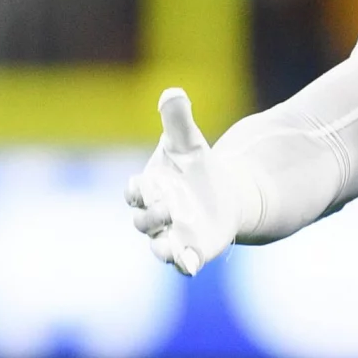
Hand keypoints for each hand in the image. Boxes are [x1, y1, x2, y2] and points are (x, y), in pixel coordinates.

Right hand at [123, 88, 245, 275]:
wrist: (225, 193)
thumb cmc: (197, 167)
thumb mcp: (189, 141)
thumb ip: (178, 119)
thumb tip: (173, 91)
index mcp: (148, 189)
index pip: (133, 192)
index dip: (136, 190)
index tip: (145, 184)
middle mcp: (155, 217)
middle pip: (144, 221)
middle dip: (153, 216)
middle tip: (169, 206)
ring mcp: (172, 236)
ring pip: (159, 248)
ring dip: (164, 248)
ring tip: (172, 248)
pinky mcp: (193, 251)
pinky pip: (183, 264)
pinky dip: (184, 265)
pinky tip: (192, 266)